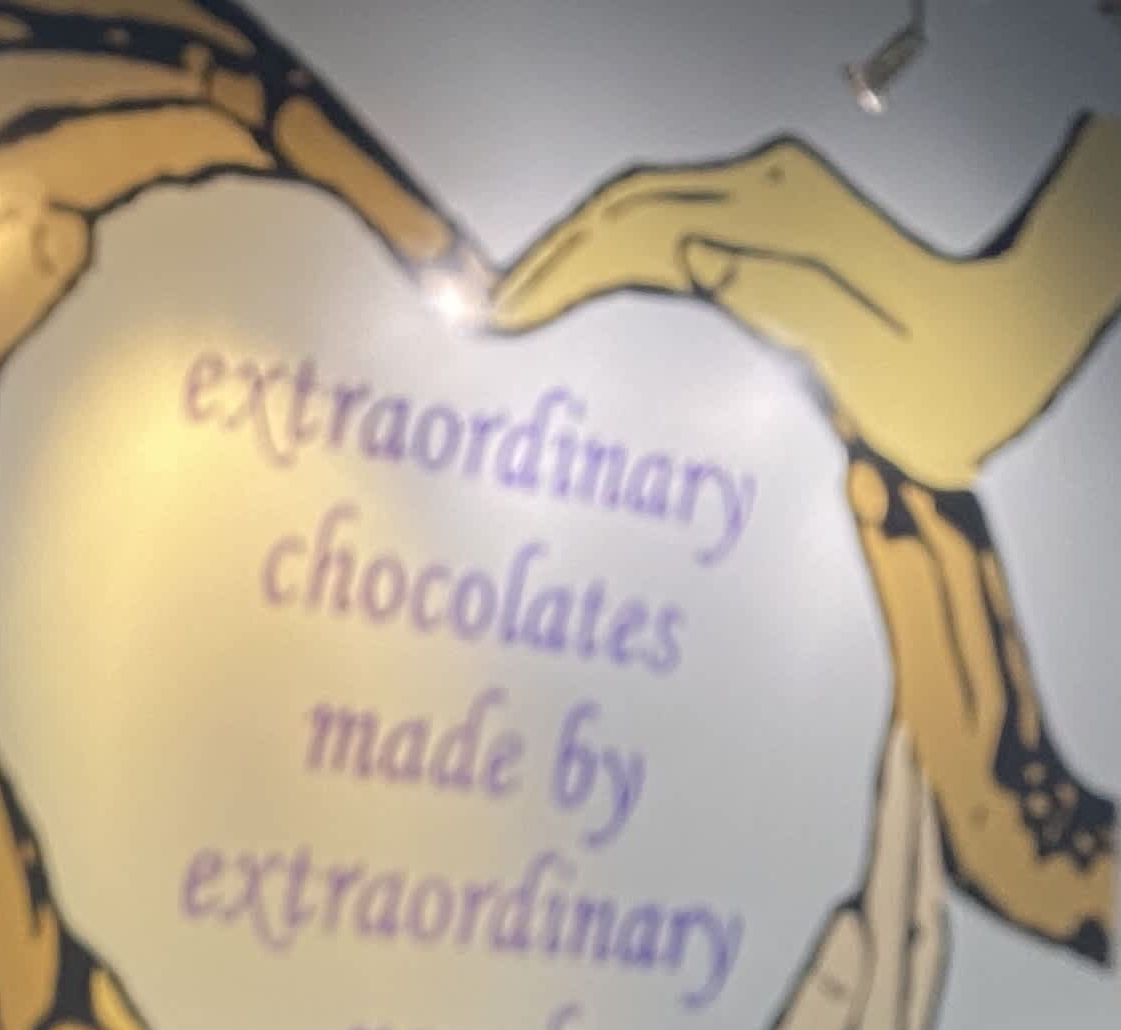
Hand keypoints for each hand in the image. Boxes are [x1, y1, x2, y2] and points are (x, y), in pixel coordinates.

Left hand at [0, 27, 470, 652]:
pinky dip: (88, 139)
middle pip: (86, 81)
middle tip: (326, 162)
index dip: (226, 139)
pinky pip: (3, 136)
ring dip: (152, 106)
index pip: (105, 128)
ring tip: (258, 159)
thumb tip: (72, 211)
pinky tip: (130, 190)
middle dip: (209, 101)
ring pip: (46, 96)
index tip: (330, 185)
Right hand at [493, 123, 1120, 483]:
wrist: (1018, 345)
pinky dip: (621, 265)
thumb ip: (773, 293)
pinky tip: (596, 307)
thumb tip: (687, 259)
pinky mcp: (779, 235)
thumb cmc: (952, 368)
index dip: (554, 269)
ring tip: (517, 316)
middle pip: (623, 211)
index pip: (631, 225)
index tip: (496, 317)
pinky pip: (677, 236)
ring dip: (577, 261)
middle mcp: (769, 194)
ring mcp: (773, 210)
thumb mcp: (865, 347)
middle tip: (479, 320)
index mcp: (775, 213)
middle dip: (546, 260)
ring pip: (643, 220)